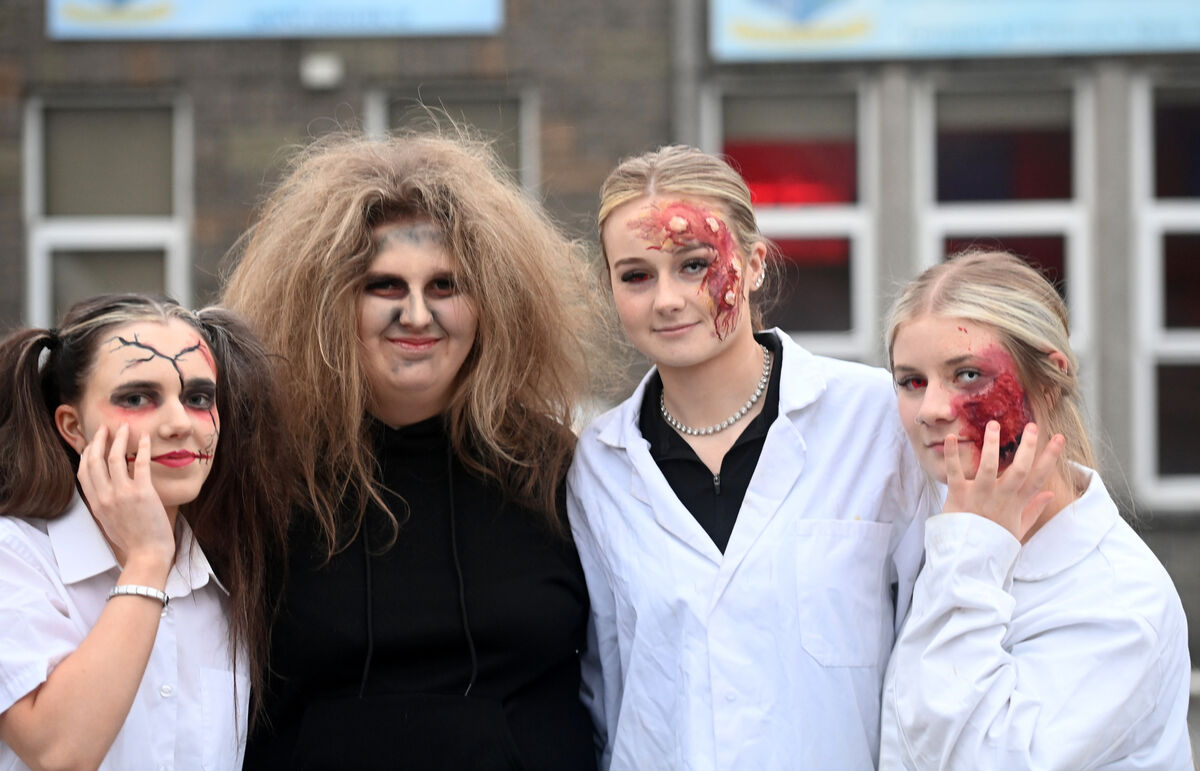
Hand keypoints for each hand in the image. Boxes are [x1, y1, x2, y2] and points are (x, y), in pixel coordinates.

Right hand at [76, 424, 175, 569]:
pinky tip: (145, 438)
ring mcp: (122, 494)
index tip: (92, 443)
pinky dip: (142, 448)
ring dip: (118, 439)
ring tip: (124, 427)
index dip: (87, 454)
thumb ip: (104, 504)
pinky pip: (140, 464)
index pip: (84, 472)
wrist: (147, 555)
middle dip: (99, 440)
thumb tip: (105, 490)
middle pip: (95, 460)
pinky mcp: (142, 493)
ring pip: (114, 458)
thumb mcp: (108, 522)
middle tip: (105, 427)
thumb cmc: (132, 541)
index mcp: (95, 504)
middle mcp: (105, 497)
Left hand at [943, 421, 1064, 540]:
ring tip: (993, 424)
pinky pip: (954, 472)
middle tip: (1033, 426)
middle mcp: (1001, 497)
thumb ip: (1033, 509)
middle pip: (1020, 469)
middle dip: (1028, 447)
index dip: (1050, 458)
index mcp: (1016, 503)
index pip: (1039, 478)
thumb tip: (1051, 494)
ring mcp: (980, 495)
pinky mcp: (958, 495)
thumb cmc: (992, 541)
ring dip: (991, 444)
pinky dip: (951, 455)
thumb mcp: (1017, 528)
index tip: (1059, 438)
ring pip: (988, 466)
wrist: (968, 559)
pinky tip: (949, 437)